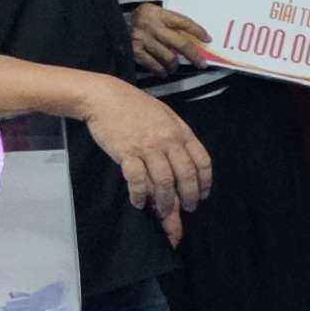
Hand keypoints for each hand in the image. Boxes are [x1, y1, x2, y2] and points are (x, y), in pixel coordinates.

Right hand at [79, 78, 212, 238]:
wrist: (105, 97)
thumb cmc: (136, 106)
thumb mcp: (166, 116)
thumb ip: (177, 137)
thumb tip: (184, 161)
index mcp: (181, 132)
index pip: (202, 161)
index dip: (204, 182)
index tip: (203, 195)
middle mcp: (168, 141)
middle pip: (186, 175)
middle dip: (189, 196)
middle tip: (188, 208)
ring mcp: (147, 147)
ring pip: (164, 181)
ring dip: (165, 201)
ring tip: (164, 213)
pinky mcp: (126, 153)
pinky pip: (137, 179)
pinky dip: (139, 194)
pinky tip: (139, 203)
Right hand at [125, 2, 207, 76]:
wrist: (110, 26)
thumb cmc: (139, 21)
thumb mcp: (152, 14)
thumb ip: (168, 22)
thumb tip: (193, 38)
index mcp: (157, 13)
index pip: (183, 22)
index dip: (197, 31)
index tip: (208, 40)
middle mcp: (151, 26)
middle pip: (180, 43)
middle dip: (194, 55)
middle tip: (202, 64)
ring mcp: (142, 39)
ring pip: (169, 57)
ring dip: (175, 65)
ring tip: (174, 66)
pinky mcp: (135, 52)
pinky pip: (154, 65)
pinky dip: (161, 70)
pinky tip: (163, 72)